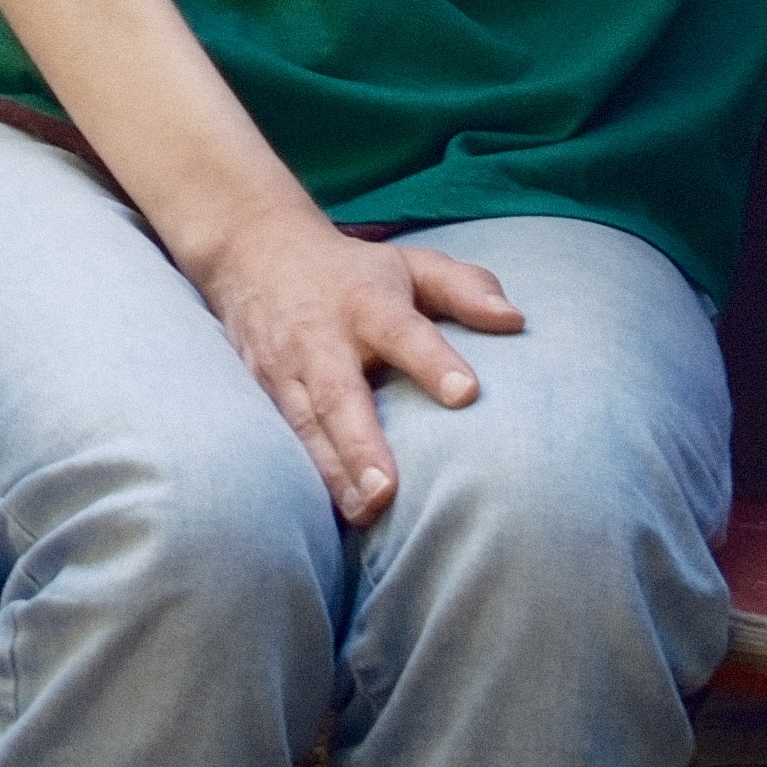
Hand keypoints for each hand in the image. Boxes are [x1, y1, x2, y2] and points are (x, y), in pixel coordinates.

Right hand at [178, 192, 517, 525]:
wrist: (252, 252)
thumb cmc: (353, 272)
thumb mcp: (411, 264)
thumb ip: (465, 288)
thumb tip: (514, 321)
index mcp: (368, 303)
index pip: (404, 332)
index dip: (434, 361)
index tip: (467, 393)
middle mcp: (322, 337)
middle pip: (340, 393)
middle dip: (361, 443)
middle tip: (386, 489)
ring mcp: (287, 368)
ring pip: (307, 425)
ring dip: (333, 471)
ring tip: (364, 513)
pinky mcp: (264, 391)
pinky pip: (286, 437)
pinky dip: (307, 475)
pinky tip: (335, 510)